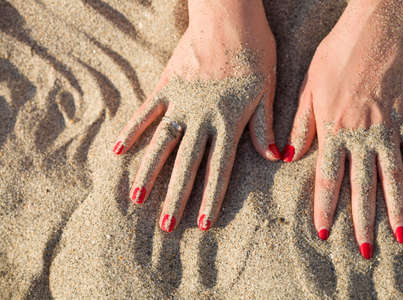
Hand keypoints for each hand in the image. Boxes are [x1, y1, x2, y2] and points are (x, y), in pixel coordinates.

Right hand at [113, 0, 277, 231]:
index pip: (218, 168)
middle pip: (187, 164)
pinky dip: (132, 131)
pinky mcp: (167, 85)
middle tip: (166, 224)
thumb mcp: (268, 90)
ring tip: (136, 198)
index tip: (201, 222)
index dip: (210, 197)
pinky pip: (146, 112)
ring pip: (162, 144)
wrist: (229, 17)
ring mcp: (181, 103)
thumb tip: (275, 158)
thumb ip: (265, 126)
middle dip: (177, 197)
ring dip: (149, 172)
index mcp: (229, 122)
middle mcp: (202, 119)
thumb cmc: (255, 52)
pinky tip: (118, 151)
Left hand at [282, 0, 402, 258]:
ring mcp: (388, 130)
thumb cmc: (335, 59)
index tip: (324, 232)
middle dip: (362, 222)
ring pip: (394, 177)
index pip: (328, 180)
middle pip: (363, 188)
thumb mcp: (307, 91)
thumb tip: (287, 156)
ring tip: (399, 236)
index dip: (325, 208)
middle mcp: (362, 137)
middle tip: (364, 251)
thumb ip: (300, 127)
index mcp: (334, 131)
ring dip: (396, 209)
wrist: (373, 33)